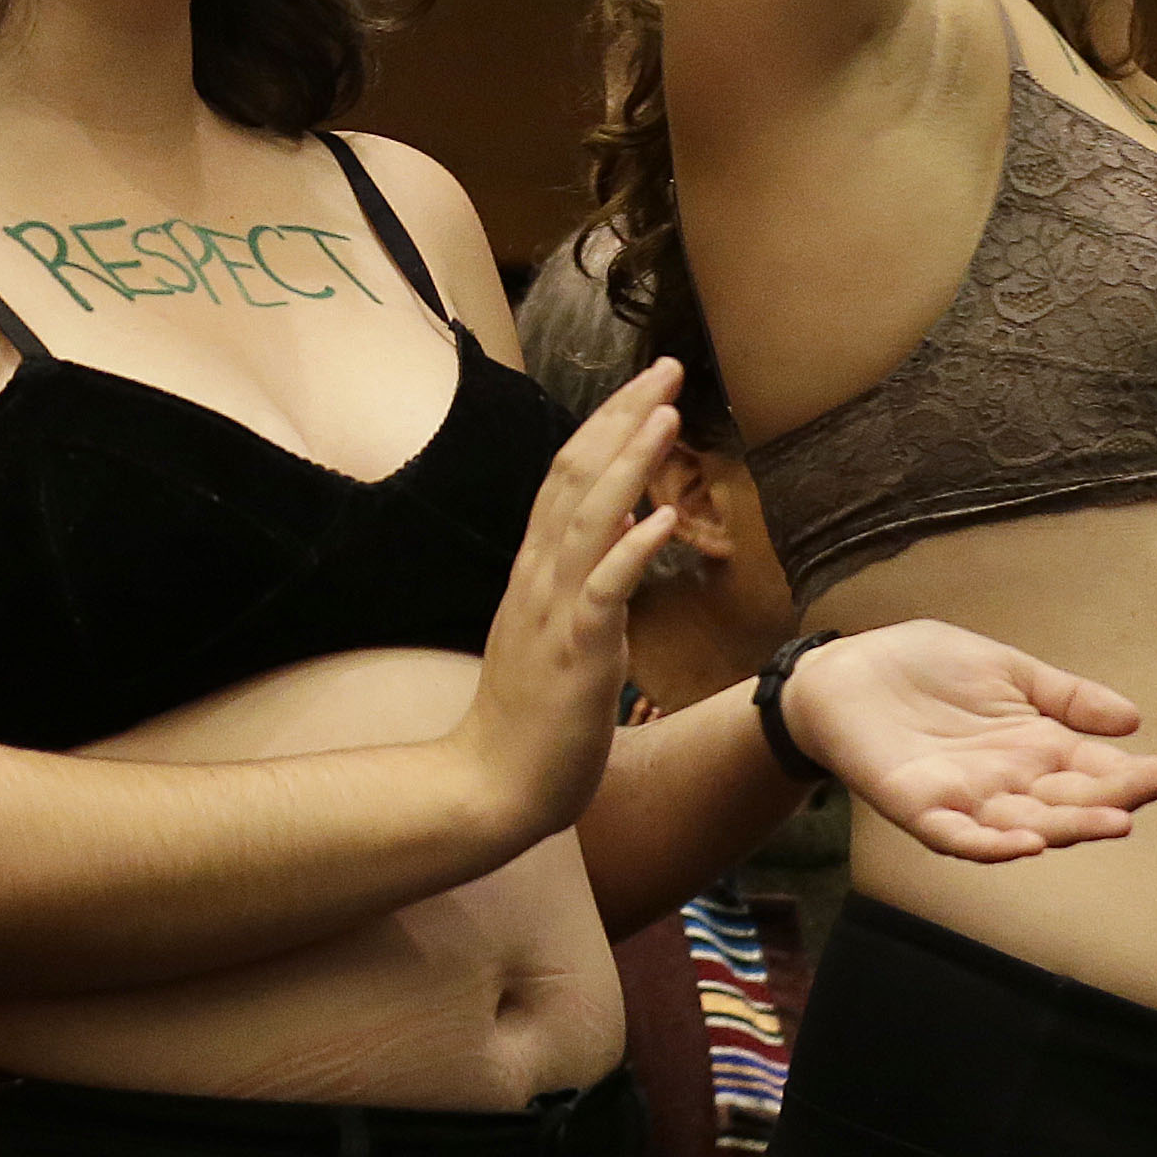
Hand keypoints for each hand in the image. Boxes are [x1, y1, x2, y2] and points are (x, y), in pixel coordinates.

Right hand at [445, 358, 688, 849]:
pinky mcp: (574, 654)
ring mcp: (554, 613)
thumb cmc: (531, 717)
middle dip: (623, 418)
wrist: (490, 787)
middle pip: (576, 477)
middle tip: (666, 369)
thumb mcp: (558, 630)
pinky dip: (632, 550)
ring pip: (589, 520)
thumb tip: (628, 523)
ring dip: (629, 463)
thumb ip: (585, 576)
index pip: (568, 477)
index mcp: (536, 571)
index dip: (608, 426)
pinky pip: (604, 592)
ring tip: (667, 415)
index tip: (648, 387)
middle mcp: (540, 578)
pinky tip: (665, 517)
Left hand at [786, 620, 1156, 858]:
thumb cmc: (924, 668)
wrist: (845, 674)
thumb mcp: (1008, 670)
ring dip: (1072, 828)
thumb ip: (1066, 697)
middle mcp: (1011, 783)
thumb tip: (1135, 720)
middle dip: (1125, 797)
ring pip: (1030, 825)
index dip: (1153, 773)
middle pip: (1077, 800)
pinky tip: (1028, 843)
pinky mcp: (919, 805)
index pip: (1106, 769)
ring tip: (1117, 821)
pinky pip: (960, 837)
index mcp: (1037, 748)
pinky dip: (993, 844)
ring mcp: (967, 799)